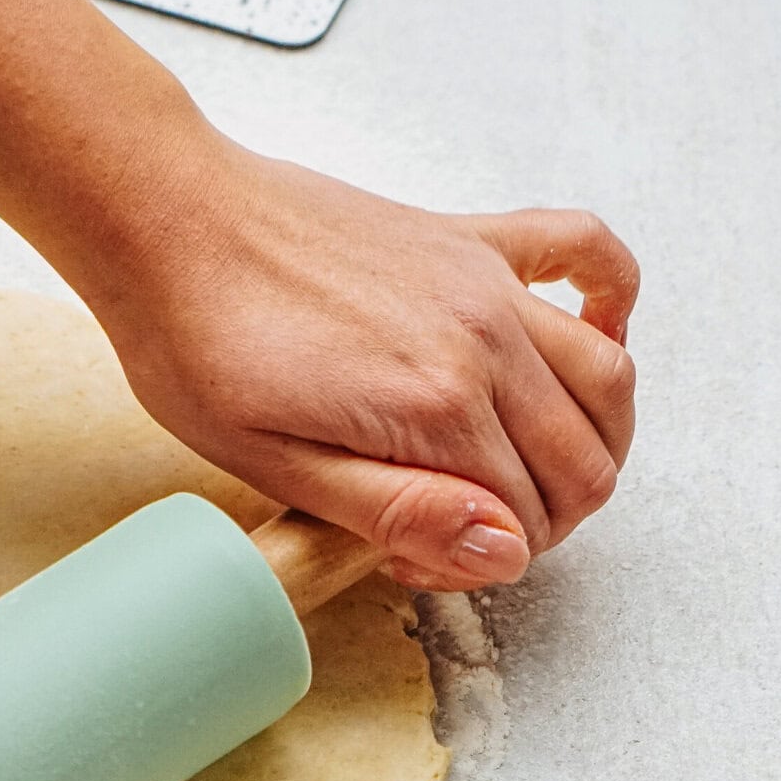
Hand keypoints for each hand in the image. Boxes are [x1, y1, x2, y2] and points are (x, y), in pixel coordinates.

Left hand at [93, 134, 639, 591]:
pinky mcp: (469, 239)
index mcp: (432, 408)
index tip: (413, 555)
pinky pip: (585, 252)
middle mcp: (482, 340)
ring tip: (532, 469)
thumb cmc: (196, 341)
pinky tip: (596, 332)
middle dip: (542, 520)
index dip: (480, 561)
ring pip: (606, 379)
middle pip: (582, 462)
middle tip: (460, 529)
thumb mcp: (273, 463)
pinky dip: (613, 298)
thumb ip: (398, 511)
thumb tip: (504, 550)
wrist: (167, 219)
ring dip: (596, 441)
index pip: (523, 522)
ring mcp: (484, 283)